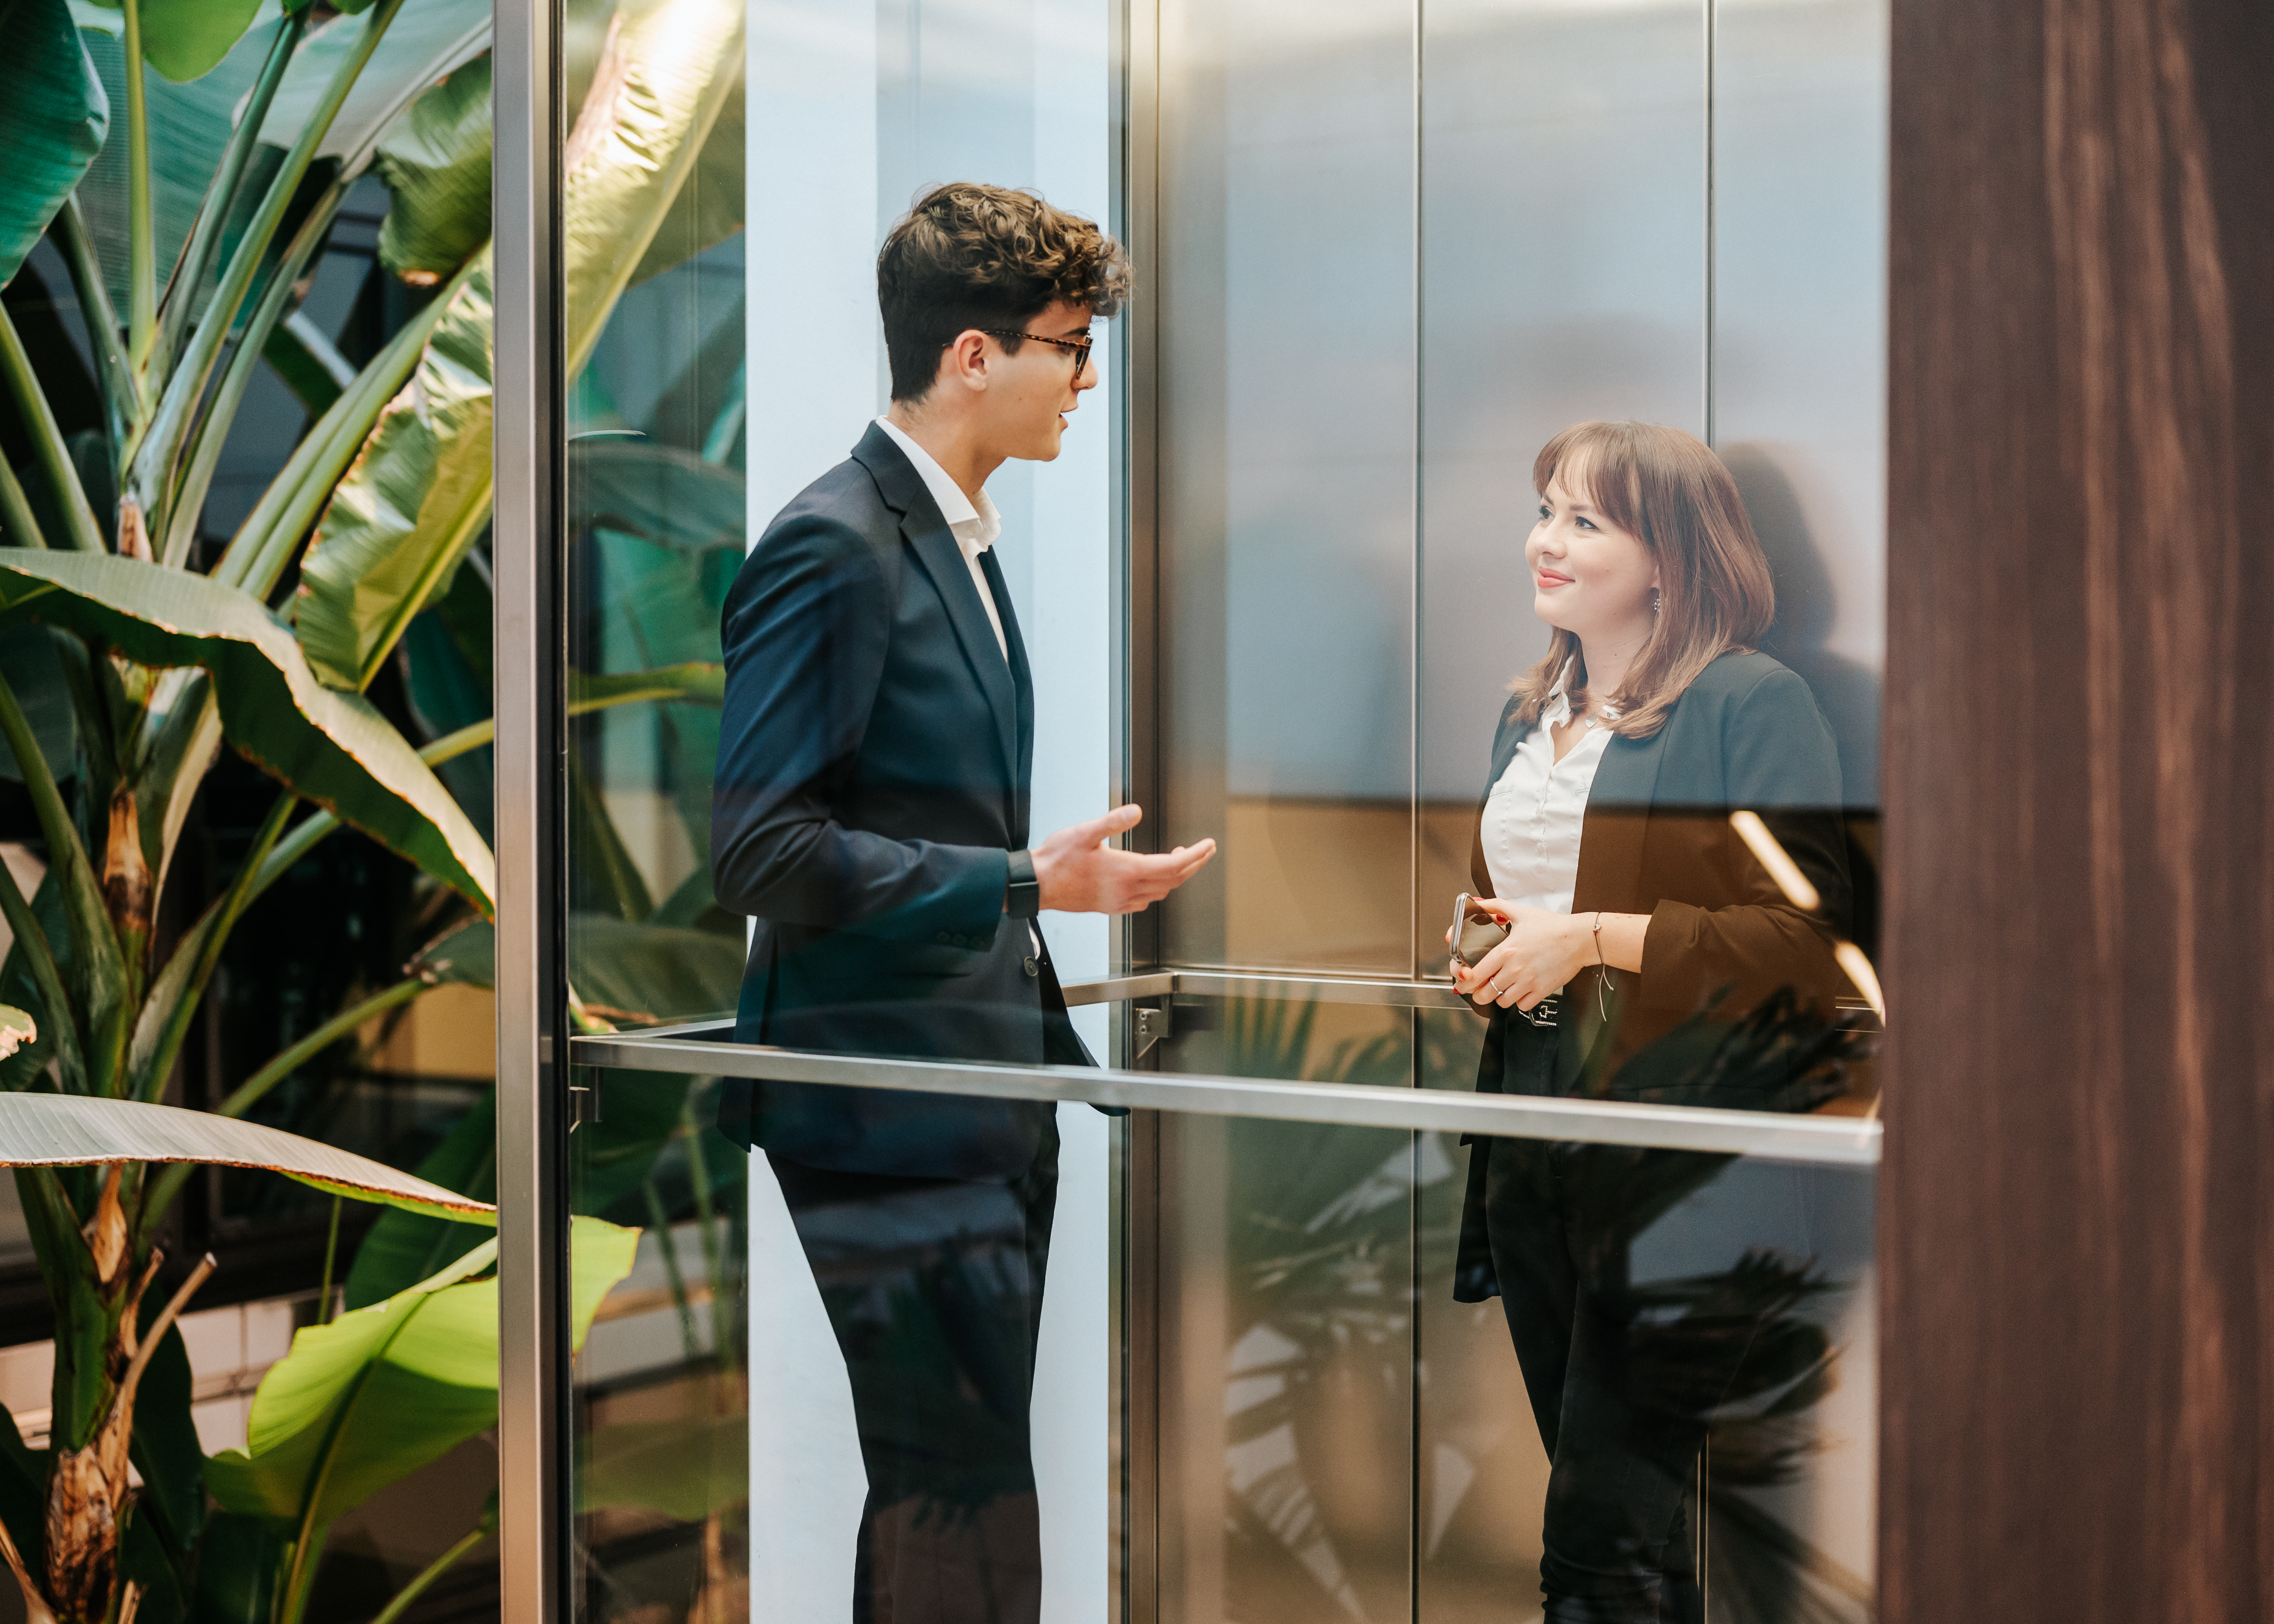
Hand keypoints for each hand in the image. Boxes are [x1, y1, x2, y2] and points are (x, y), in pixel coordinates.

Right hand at [1033, 804, 1215, 914]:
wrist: (1036, 884)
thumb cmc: (1056, 859)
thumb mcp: (1084, 832)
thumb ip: (1113, 821)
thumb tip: (1136, 811)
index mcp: (1126, 871)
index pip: (1174, 866)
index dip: (1196, 855)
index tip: (1208, 845)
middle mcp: (1127, 890)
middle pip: (1173, 881)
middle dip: (1193, 865)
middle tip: (1204, 851)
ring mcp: (1119, 901)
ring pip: (1161, 892)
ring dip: (1176, 877)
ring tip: (1181, 860)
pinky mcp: (1110, 906)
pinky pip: (1144, 902)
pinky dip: (1157, 889)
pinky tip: (1152, 880)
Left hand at [1448, 900, 1593, 1011]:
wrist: (1579, 939)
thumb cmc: (1553, 926)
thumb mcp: (1520, 912)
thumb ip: (1495, 906)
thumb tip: (1477, 902)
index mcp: (1505, 951)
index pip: (1475, 974)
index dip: (1465, 981)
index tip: (1463, 980)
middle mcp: (1514, 969)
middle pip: (1484, 993)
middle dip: (1478, 993)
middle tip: (1480, 989)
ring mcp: (1528, 982)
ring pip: (1502, 1002)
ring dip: (1498, 997)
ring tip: (1502, 988)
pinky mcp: (1542, 991)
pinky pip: (1522, 1006)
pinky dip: (1518, 1002)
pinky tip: (1520, 991)